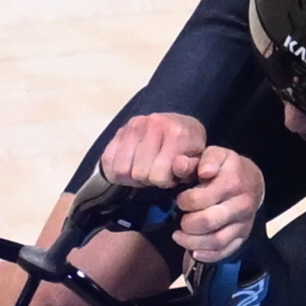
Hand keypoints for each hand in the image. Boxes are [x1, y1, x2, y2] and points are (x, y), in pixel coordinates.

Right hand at [93, 111, 208, 191]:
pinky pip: (107, 159)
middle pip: (139, 174)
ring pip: (121, 169)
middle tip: (155, 173)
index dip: (164, 182)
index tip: (169, 176)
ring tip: (143, 170)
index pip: (158, 175)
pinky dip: (116, 170)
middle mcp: (153, 124)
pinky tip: (130, 167)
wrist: (179, 124)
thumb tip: (179, 165)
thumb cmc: (188, 148)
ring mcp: (133, 125)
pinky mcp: (119, 129)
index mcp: (176, 133)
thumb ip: (190, 167)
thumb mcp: (198, 160)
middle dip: (148, 179)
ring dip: (131, 176)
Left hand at [95, 112, 261, 264]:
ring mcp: (244, 222)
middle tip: (180, 218)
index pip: (201, 199)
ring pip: (216, 241)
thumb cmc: (225, 168)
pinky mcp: (243, 236)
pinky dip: (207, 255)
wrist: (251, 181)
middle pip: (208, 222)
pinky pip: (225, 252)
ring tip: (179, 235)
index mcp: (232, 180)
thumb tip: (179, 164)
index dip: (184, 201)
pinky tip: (193, 251)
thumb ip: (193, 160)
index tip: (181, 198)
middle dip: (187, 223)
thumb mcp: (212, 156)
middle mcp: (242, 203)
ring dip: (192, 242)